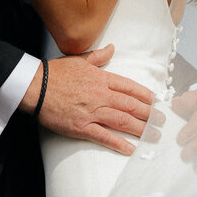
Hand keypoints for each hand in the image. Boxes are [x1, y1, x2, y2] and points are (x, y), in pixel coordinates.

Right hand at [25, 45, 156, 155]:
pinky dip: (119, 143)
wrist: (34, 87)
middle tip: (162, 121)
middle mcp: (100, 96)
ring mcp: (92, 112)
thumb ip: (98, 56)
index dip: (145, 95)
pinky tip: (131, 148)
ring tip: (154, 135)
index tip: (156, 101)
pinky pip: (104, 137)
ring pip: (123, 121)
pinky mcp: (81, 127)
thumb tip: (111, 48)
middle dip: (150, 114)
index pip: (130, 87)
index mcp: (101, 79)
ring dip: (141, 129)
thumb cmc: (54, 73)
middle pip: (131, 105)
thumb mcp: (79, 60)